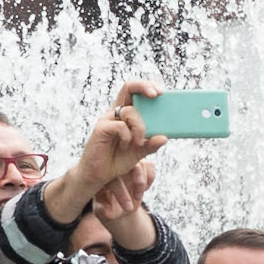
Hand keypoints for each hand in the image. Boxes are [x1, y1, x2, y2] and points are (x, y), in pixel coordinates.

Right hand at [44, 79, 165, 221]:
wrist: (98, 176)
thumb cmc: (116, 161)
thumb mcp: (139, 152)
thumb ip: (151, 144)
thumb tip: (165, 137)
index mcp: (124, 114)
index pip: (134, 91)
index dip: (146, 86)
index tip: (160, 92)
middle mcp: (115, 113)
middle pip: (128, 87)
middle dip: (144, 86)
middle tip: (157, 95)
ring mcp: (107, 120)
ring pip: (129, 112)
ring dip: (140, 127)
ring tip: (139, 142)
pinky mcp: (101, 129)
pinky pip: (120, 126)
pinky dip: (127, 136)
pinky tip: (125, 146)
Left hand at [92, 161, 158, 251]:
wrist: (122, 207)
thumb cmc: (109, 209)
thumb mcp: (105, 212)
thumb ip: (103, 210)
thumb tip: (103, 209)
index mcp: (103, 176)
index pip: (113, 179)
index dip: (121, 193)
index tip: (129, 208)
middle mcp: (116, 167)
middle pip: (129, 166)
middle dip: (138, 180)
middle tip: (138, 198)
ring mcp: (129, 165)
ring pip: (140, 165)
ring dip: (143, 182)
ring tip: (138, 197)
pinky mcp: (141, 166)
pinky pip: (150, 166)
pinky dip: (150, 179)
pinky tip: (144, 190)